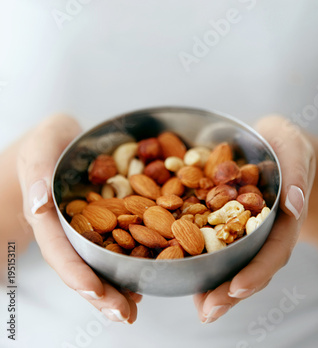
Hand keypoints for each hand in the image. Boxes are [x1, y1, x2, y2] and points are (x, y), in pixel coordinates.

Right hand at [17, 114, 140, 323]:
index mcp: (47, 214)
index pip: (58, 248)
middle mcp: (65, 228)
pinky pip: (114, 247)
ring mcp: (84, 228)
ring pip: (97, 263)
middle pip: (79, 266)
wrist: (63, 143)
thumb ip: (37, 170)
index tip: (94, 289)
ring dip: (114, 288)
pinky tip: (141, 280)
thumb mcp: (42, 145)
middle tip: (124, 314)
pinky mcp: (104, 222)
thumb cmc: (50, 141)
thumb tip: (39, 202)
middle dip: (99, 293)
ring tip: (133, 308)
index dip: (74, 271)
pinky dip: (125, 265)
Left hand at [194, 115, 315, 323]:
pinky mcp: (223, 219)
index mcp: (284, 216)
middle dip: (231, 290)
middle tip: (209, 311)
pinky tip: (184, 271)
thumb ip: (295, 170)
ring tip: (199, 307)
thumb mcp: (292, 146)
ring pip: (233, 261)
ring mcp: (243, 227)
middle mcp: (264, 228)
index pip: (275, 248)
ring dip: (216, 285)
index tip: (238, 286)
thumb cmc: (283, 142)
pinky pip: (213, 241)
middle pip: (252, 265)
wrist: (268, 143)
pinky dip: (201, 258)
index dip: (258, 270)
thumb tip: (295, 203)